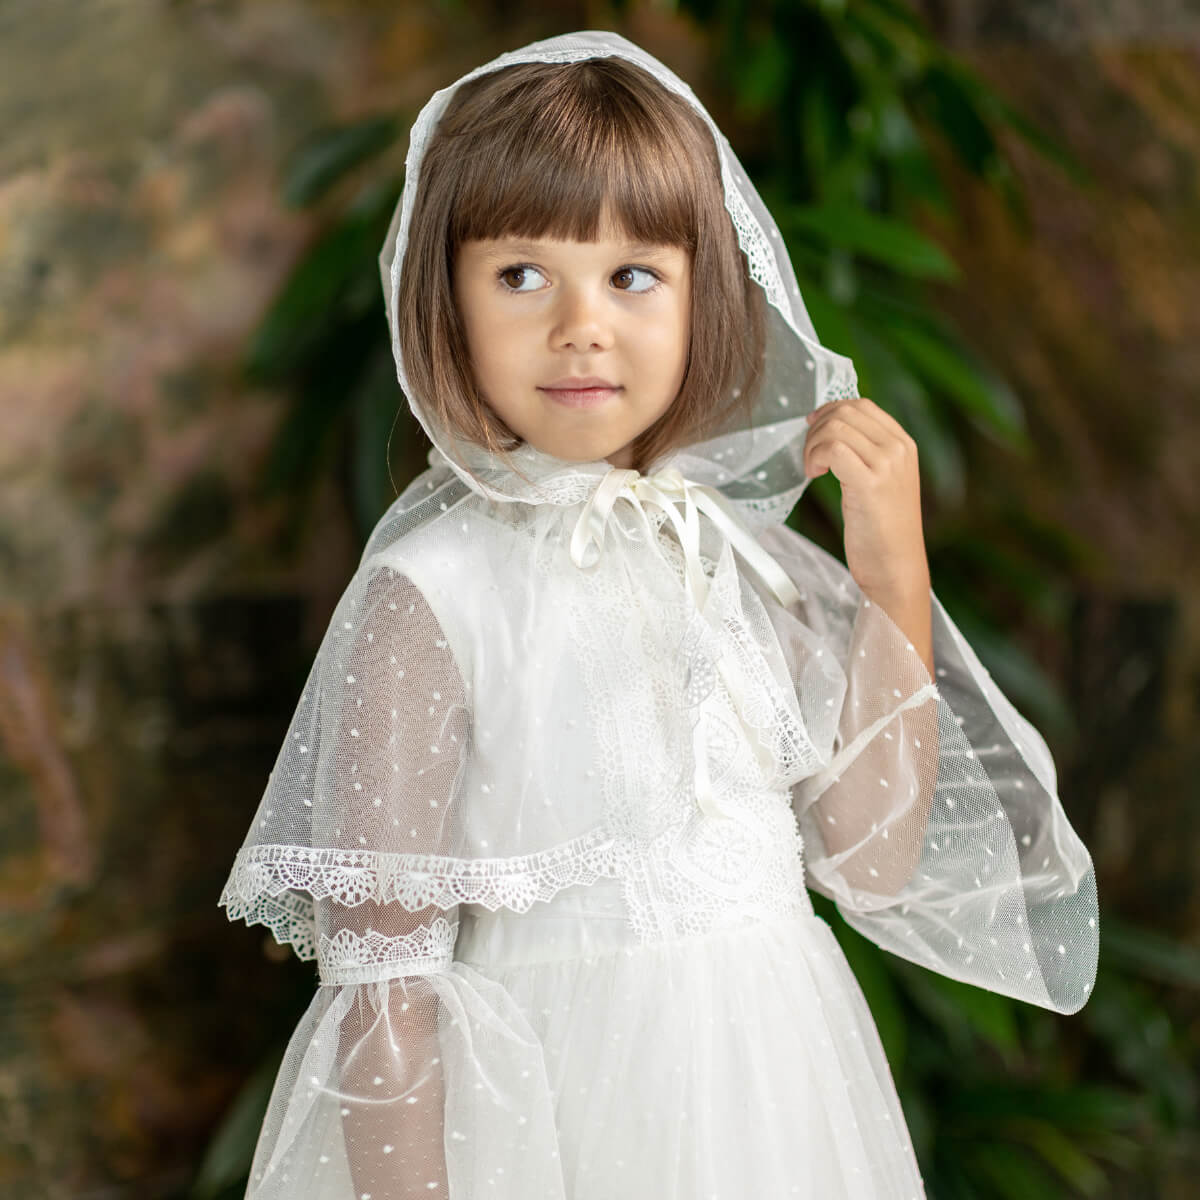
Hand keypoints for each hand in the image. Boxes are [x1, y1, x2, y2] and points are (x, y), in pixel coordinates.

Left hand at [803, 396, 929, 598]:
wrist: (895, 566)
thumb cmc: (881, 530)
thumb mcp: (881, 481)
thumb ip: (867, 453)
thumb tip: (832, 426)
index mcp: (904, 444)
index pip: (861, 405)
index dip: (830, 412)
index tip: (813, 430)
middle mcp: (899, 448)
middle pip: (845, 412)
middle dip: (817, 429)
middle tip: (810, 457)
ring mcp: (887, 464)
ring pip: (835, 428)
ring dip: (812, 445)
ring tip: (813, 469)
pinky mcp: (870, 482)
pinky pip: (832, 449)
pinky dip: (814, 457)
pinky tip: (815, 475)